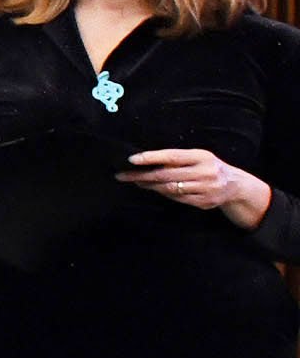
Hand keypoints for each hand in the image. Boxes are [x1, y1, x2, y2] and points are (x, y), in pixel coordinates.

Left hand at [122, 147, 273, 227]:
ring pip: (170, 188)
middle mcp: (205, 172)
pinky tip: (154, 189)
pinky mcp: (204, 202)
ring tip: (136, 182)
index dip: (151, 157)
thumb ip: (176, 159)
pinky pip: (177, 199)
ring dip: (149, 186)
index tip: (132, 159)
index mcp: (201, 156)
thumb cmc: (207, 167)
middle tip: (122, 175)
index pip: (171, 155)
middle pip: (166, 174)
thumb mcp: (197, 157)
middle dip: (142, 175)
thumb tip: (144, 162)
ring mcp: (206, 188)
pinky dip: (163, 194)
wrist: (235, 185)